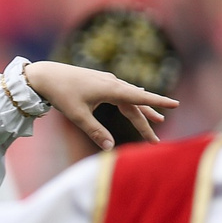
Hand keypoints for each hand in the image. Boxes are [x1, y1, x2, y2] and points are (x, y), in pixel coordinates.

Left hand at [20, 61, 176, 149]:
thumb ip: (95, 131)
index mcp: (111, 89)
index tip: (176, 105)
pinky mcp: (100, 82)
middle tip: (155, 139)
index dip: (158, 103)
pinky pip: (122, 93)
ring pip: (129, 99)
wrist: (45, 75)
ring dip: (141, 110)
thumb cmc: (61, 94)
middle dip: (146, 121)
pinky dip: (131, 101)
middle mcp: (113, 83)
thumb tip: (109, 148)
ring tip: (157, 120)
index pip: (140, 99)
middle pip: (135, 105)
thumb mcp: (78, 116)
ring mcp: (107, 81)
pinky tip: (137, 99)